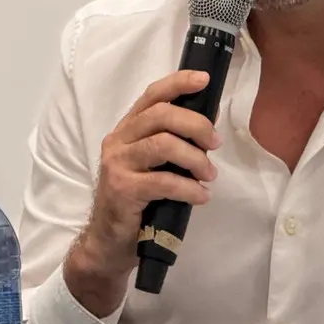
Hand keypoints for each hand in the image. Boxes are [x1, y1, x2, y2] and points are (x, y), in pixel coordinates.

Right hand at [64, 71, 220, 316]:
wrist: (109, 242)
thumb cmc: (136, 202)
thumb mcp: (152, 167)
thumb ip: (172, 143)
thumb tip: (208, 122)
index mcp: (126, 130)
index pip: (152, 96)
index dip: (178, 83)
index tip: (205, 80)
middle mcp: (118, 141)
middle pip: (161, 115)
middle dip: (196, 124)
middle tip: (214, 144)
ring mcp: (117, 164)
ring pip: (163, 144)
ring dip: (195, 158)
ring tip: (209, 175)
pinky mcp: (122, 190)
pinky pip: (164, 181)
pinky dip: (190, 188)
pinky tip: (200, 197)